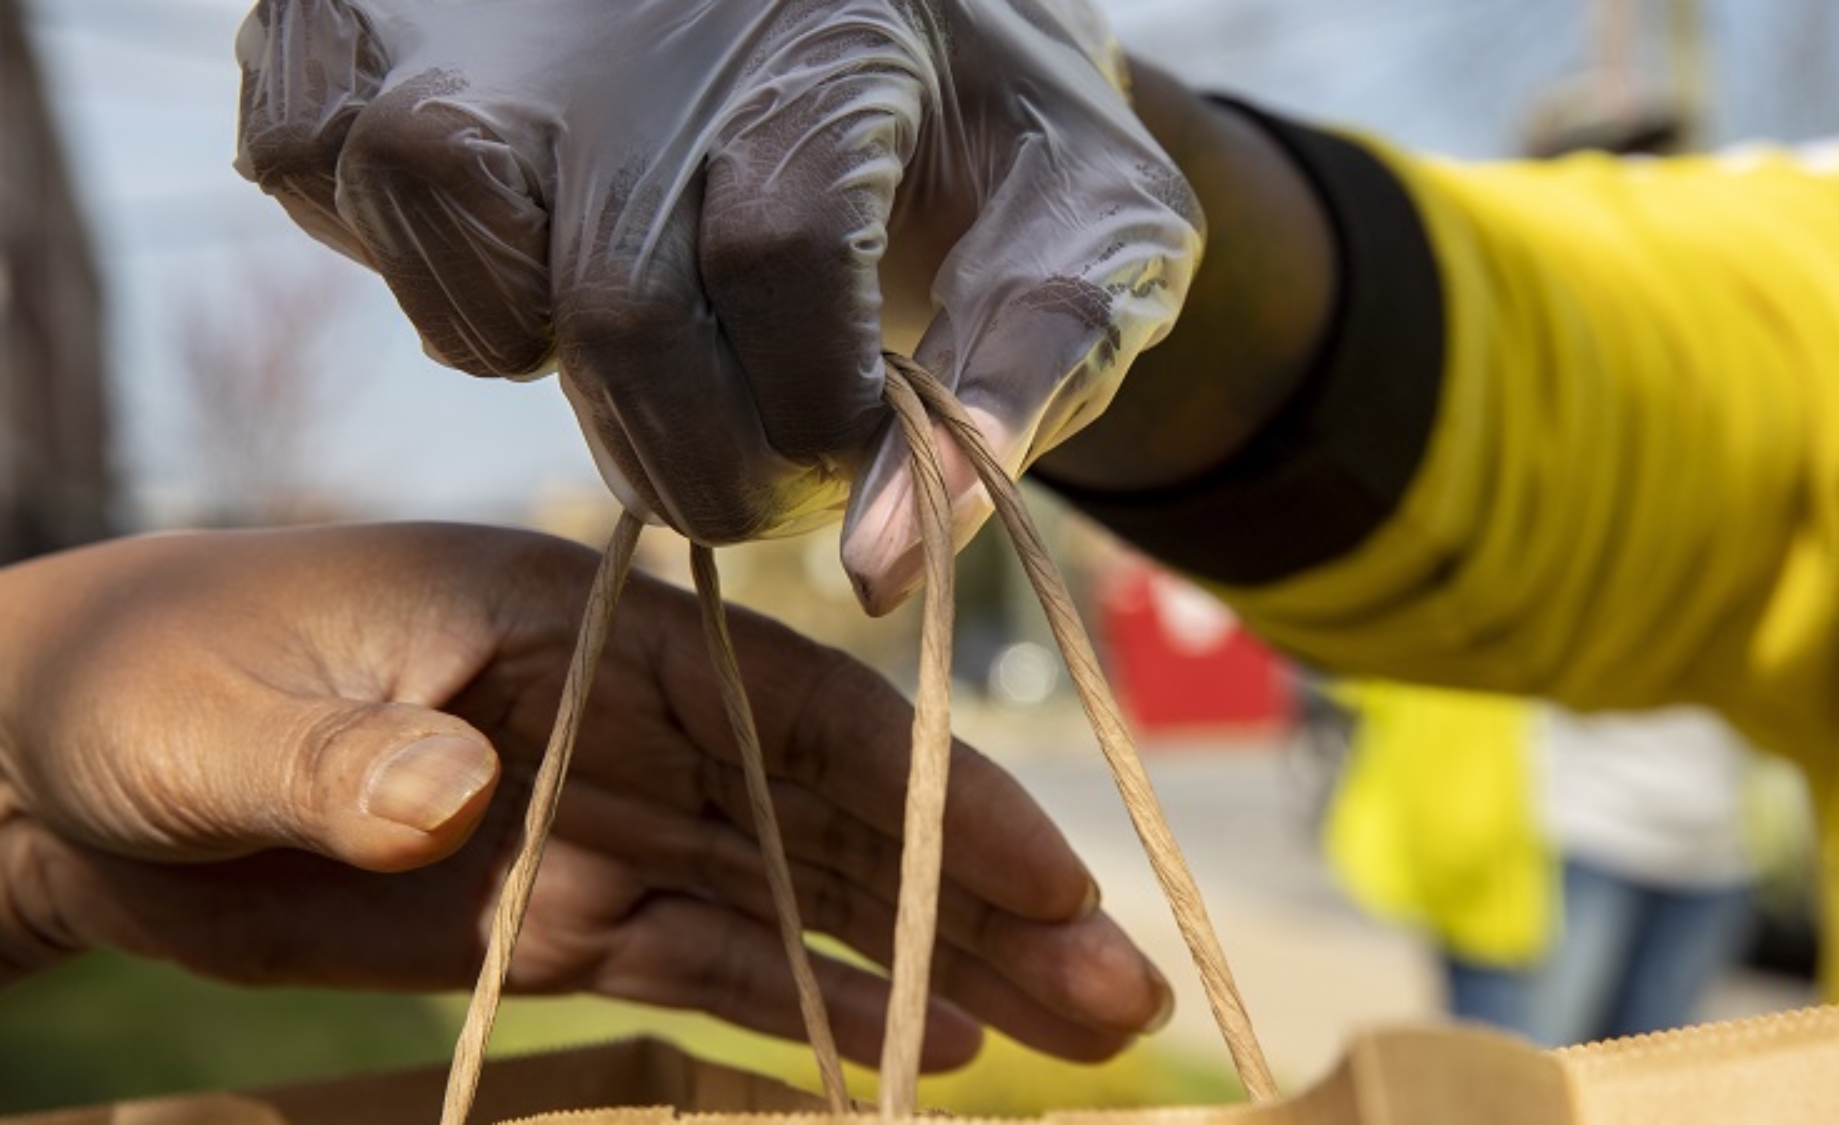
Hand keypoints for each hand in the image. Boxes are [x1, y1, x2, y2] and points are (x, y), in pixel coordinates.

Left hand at [0, 524, 1169, 1067]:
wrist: (62, 762)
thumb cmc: (148, 684)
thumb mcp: (232, 714)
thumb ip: (350, 759)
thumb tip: (457, 804)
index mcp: (584, 632)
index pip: (797, 707)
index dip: (930, 792)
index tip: (1049, 876)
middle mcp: (628, 727)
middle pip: (840, 815)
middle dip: (980, 897)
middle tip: (1121, 991)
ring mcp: (605, 828)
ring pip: (800, 902)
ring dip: (929, 963)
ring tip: (1066, 1033)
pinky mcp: (561, 917)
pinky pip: (710, 969)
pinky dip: (810, 1008)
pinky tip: (911, 1049)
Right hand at [235, 1, 1202, 610]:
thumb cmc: (993, 127)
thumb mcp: (1089, 226)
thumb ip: (1028, 376)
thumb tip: (883, 570)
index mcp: (839, 23)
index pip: (786, 255)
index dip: (818, 417)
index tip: (854, 455)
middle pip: (616, 294)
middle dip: (695, 446)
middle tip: (751, 449)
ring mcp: (491, 1)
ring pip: (443, 217)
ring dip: (531, 335)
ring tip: (628, 312)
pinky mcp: (361, 1)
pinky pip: (310, 157)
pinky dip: (390, 240)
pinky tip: (515, 242)